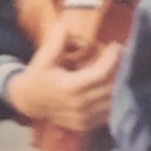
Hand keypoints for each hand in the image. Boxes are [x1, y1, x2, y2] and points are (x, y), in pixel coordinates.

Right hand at [5, 22, 123, 131]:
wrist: (26, 102)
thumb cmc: (36, 77)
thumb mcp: (42, 59)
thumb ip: (55, 42)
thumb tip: (66, 25)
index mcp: (69, 88)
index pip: (101, 74)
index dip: (112, 58)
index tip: (116, 45)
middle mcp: (78, 105)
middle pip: (111, 87)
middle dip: (121, 69)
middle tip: (125, 53)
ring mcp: (82, 118)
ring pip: (112, 101)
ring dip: (120, 84)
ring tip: (123, 67)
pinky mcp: (85, 125)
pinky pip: (108, 113)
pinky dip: (115, 99)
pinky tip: (116, 84)